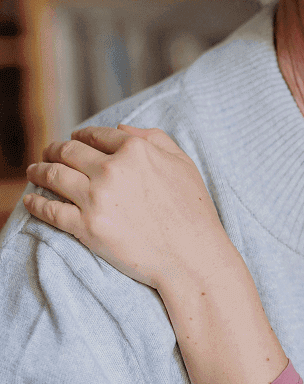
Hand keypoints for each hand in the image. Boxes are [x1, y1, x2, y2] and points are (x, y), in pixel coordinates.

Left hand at [24, 125, 238, 291]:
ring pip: (53, 176)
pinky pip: (49, 210)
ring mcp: (96, 199)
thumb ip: (155, 138)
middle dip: (54, 149)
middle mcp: (112, 170)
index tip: (75, 140)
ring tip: (34, 171)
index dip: (82, 136)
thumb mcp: (183, 163)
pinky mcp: (86, 227)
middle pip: (68, 152)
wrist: (191, 254)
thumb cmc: (193, 209)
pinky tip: (30, 200)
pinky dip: (35, 203)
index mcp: (136, 151)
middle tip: (48, 152)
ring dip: (39, 170)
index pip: (97, 135)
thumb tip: (121, 129)